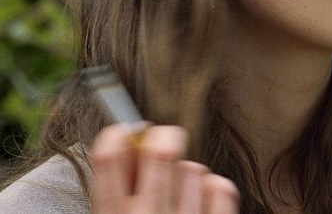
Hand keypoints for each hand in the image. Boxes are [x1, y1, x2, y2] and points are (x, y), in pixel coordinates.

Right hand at [91, 125, 238, 212]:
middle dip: (163, 139)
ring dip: (187, 174)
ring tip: (177, 194)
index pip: (110, 154)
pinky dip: (215, 188)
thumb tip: (132, 141)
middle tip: (162, 144)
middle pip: (161, 151)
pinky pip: (221, 188)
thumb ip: (115, 194)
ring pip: (193, 168)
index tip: (126, 133)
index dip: (119, 133)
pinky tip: (203, 200)